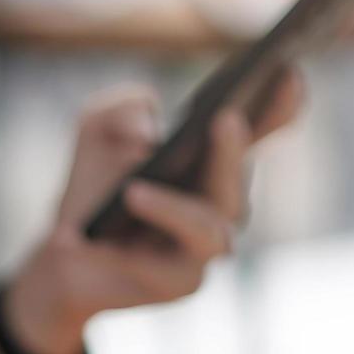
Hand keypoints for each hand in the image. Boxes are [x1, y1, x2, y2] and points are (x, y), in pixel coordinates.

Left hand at [3, 72, 302, 353]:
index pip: (259, 130)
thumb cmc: (93, 188)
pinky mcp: (180, 282)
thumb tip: (145, 132)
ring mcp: (205, 245)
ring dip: (182, 201)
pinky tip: (119, 207)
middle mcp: (220, 203)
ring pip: (213, 222)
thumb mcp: (95, 129)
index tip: (290, 70)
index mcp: (214, 161)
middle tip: (228, 117)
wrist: (63, 256)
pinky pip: (169, 261)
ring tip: (144, 183)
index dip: (280, 105)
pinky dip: (145, 232)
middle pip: (239, 178)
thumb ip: (118, 108)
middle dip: (235, 149)